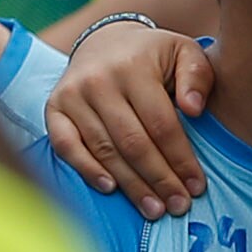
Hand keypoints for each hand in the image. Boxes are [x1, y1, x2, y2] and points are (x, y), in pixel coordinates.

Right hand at [45, 22, 219, 217]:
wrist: (105, 42)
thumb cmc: (153, 56)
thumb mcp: (184, 52)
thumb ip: (198, 76)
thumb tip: (194, 109)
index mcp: (134, 67)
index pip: (161, 124)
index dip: (180, 159)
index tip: (197, 186)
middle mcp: (98, 80)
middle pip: (132, 142)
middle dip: (158, 179)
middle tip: (178, 206)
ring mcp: (72, 95)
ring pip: (104, 150)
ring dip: (131, 185)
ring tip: (154, 209)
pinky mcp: (53, 108)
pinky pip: (66, 146)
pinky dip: (87, 169)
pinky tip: (110, 188)